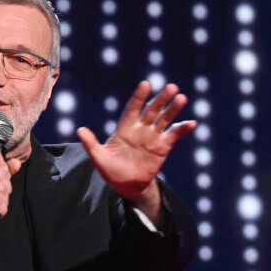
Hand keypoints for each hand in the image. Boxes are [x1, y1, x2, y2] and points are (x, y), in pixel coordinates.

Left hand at [77, 81, 195, 220]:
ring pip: (164, 119)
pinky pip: (174, 135)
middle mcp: (140, 129)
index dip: (139, 97)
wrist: (127, 185)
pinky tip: (192, 123)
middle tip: (171, 87)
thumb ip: (91, 144)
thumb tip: (79, 130)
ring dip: (172, 109)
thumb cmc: (111, 171)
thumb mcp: (98, 158)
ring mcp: (152, 137)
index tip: (146, 84)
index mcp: (124, 129)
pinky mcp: (162, 147)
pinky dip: (182, 129)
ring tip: (181, 98)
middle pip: (151, 111)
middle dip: (160, 99)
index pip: (132, 109)